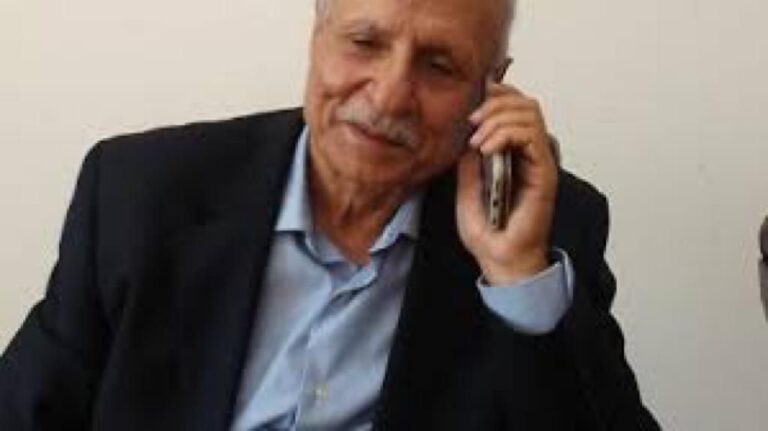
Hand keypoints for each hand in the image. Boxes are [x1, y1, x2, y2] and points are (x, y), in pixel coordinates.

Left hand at [456, 82, 557, 284]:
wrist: (499, 258)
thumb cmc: (488, 231)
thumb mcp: (466, 186)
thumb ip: (470, 158)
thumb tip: (468, 132)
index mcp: (516, 153)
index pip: (517, 107)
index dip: (499, 94)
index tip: (473, 102)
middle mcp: (532, 154)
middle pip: (526, 103)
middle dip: (495, 103)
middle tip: (472, 122)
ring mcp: (540, 162)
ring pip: (530, 113)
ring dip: (498, 119)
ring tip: (477, 141)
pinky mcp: (545, 173)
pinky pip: (532, 136)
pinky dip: (505, 134)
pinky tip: (487, 149)